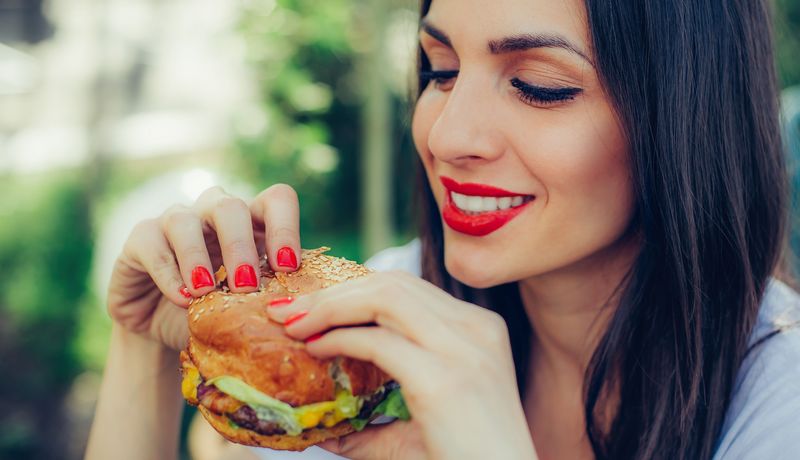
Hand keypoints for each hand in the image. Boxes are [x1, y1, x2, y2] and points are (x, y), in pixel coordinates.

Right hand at [107, 184, 301, 350]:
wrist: (166, 332)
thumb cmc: (218, 314)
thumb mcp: (249, 307)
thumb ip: (271, 299)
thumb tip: (301, 310)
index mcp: (252, 222)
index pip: (276, 200)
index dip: (285, 227)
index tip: (288, 267)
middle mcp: (215, 213)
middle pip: (230, 206)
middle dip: (240, 246)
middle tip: (246, 286)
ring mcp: (176, 220)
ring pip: (184, 219)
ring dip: (198, 257)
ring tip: (206, 293)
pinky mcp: (141, 238)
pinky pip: (153, 242)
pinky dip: (168, 272)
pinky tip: (182, 298)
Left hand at [267, 271, 537, 459]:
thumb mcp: (430, 422)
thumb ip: (382, 416)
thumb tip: (325, 426)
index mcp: (479, 330)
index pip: (407, 288)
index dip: (353, 289)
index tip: (312, 305)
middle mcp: (476, 329)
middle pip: (393, 282)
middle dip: (334, 292)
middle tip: (289, 310)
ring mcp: (464, 351)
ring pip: (384, 297)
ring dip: (330, 306)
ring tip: (295, 325)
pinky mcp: (444, 381)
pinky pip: (378, 343)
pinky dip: (339, 339)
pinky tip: (315, 349)